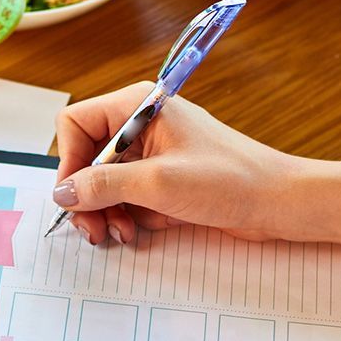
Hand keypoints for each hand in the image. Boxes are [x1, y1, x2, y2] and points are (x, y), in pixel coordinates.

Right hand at [54, 82, 299, 244]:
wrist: (278, 202)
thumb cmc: (230, 179)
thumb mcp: (158, 183)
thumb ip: (103, 185)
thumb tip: (62, 192)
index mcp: (138, 107)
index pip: (76, 124)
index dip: (68, 162)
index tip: (73, 197)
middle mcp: (141, 125)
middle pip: (87, 158)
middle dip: (87, 195)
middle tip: (92, 229)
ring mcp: (153, 153)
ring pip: (105, 182)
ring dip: (106, 211)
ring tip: (120, 234)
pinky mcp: (164, 179)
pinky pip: (128, 197)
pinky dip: (127, 216)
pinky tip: (137, 232)